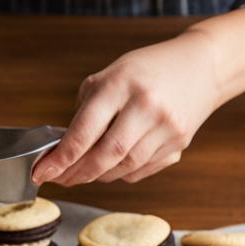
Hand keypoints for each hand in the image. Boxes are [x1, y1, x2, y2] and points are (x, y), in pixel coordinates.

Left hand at [33, 30, 222, 185]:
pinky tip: (111, 168)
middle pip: (105, 155)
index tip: (42, 172)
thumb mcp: (112, 73)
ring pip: (124, 167)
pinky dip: (122, 173)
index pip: (85, 131)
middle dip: (77, 173)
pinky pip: (142, 169)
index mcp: (121, 84)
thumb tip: (65, 149)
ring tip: (82, 173)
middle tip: (60, 179)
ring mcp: (166, 128)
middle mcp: (146, 106)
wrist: (203, 67)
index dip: (60, 158)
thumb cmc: (149, 69)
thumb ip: (88, 108)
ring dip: (98, 175)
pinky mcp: (180, 144)